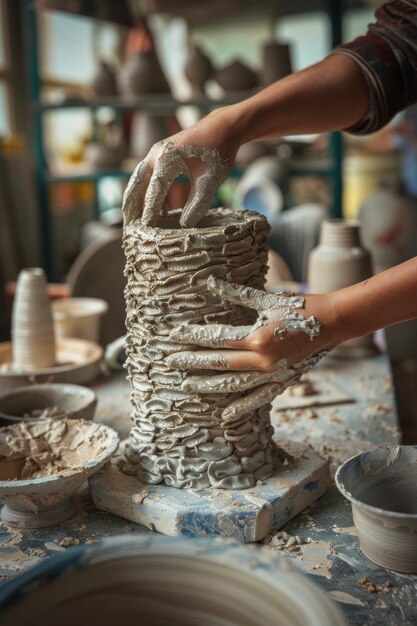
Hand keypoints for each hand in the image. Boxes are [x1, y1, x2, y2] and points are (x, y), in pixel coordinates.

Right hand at [122, 107, 241, 228]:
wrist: (222, 127)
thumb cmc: (218, 152)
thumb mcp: (210, 181)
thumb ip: (197, 204)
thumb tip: (184, 225)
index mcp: (167, 158)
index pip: (155, 190)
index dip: (150, 210)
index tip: (147, 228)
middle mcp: (156, 154)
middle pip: (137, 183)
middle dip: (131, 205)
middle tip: (128, 225)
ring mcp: (157, 152)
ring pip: (139, 179)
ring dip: (136, 198)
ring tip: (136, 219)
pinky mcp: (161, 154)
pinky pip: (148, 175)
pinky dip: (147, 191)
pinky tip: (158, 208)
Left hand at [166, 277, 340, 419]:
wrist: (335, 322)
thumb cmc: (301, 307)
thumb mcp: (268, 299)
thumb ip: (236, 294)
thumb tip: (210, 282)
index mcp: (257, 338)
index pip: (217, 338)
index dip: (193, 336)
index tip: (173, 335)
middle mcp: (263, 360)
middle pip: (219, 363)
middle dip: (192, 362)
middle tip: (170, 361)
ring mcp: (273, 375)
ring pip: (234, 385)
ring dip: (208, 386)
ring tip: (186, 386)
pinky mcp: (283, 382)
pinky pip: (258, 398)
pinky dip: (241, 407)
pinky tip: (224, 415)